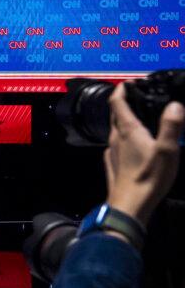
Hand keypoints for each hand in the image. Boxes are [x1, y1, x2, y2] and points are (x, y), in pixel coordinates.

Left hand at [104, 83, 183, 227]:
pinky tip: (131, 144)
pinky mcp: (113, 164)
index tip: (128, 83)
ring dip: (123, 121)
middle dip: (123, 103)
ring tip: (137, 118)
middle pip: (115, 115)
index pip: (117, 102)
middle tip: (135, 97)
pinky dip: (123, 138)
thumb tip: (175, 105)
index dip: (121, 90)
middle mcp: (115, 138)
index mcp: (127, 131)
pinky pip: (116, 145)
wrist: (129, 204)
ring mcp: (112, 151)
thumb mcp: (166, 150)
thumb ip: (170, 126)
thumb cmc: (148, 178)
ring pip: (115, 130)